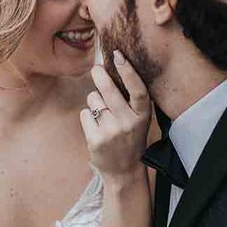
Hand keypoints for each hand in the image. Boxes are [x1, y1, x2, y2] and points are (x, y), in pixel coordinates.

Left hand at [79, 50, 151, 181]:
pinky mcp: (96, 140)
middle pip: (109, 90)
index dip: (129, 71)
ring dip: (94, 102)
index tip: (119, 55)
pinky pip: (85, 114)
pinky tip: (96, 127)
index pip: (138, 90)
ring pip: (93, 100)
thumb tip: (113, 69)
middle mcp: (128, 123)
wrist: (124, 170)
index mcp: (142, 116)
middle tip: (96, 69)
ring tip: (103, 115)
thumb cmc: (130, 138)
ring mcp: (111, 132)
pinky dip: (88, 117)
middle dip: (100, 75)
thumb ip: (130, 99)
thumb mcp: (138, 119)